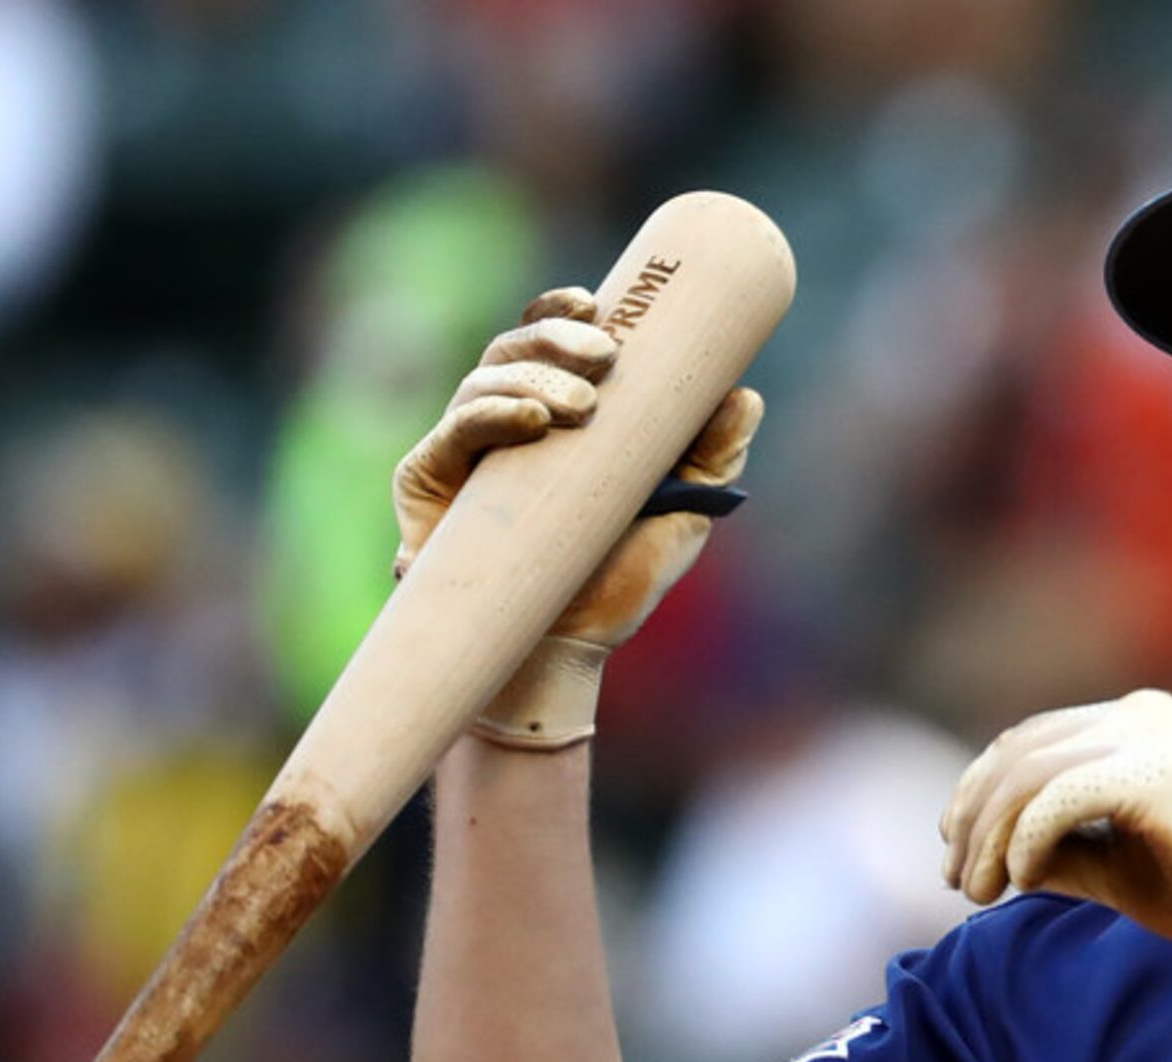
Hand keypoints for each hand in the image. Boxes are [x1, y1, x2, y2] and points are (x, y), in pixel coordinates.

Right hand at [392, 285, 763, 747]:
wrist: (565, 651)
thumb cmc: (617, 579)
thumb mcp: (682, 515)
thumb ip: (712, 456)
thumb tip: (744, 393)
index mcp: (556, 413)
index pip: (549, 340)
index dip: (564, 310)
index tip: (598, 300)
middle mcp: (503, 421)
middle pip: (514, 347)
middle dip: (555, 337)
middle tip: (603, 355)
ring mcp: (463, 448)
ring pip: (484, 380)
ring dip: (531, 377)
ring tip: (579, 407)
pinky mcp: (427, 481)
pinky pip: (452, 433)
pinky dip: (490, 415)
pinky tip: (530, 418)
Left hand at [941, 690, 1171, 999]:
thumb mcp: (1121, 868)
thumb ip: (1063, 852)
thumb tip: (993, 860)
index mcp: (1133, 724)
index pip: (1030, 742)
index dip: (979, 792)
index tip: (957, 849)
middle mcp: (1135, 716)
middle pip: (1018, 752)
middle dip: (973, 817)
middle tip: (959, 882)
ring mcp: (1145, 734)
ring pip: (1028, 773)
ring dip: (990, 836)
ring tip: (982, 892)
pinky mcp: (1151, 769)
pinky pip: (1057, 797)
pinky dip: (1026, 839)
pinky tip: (1022, 880)